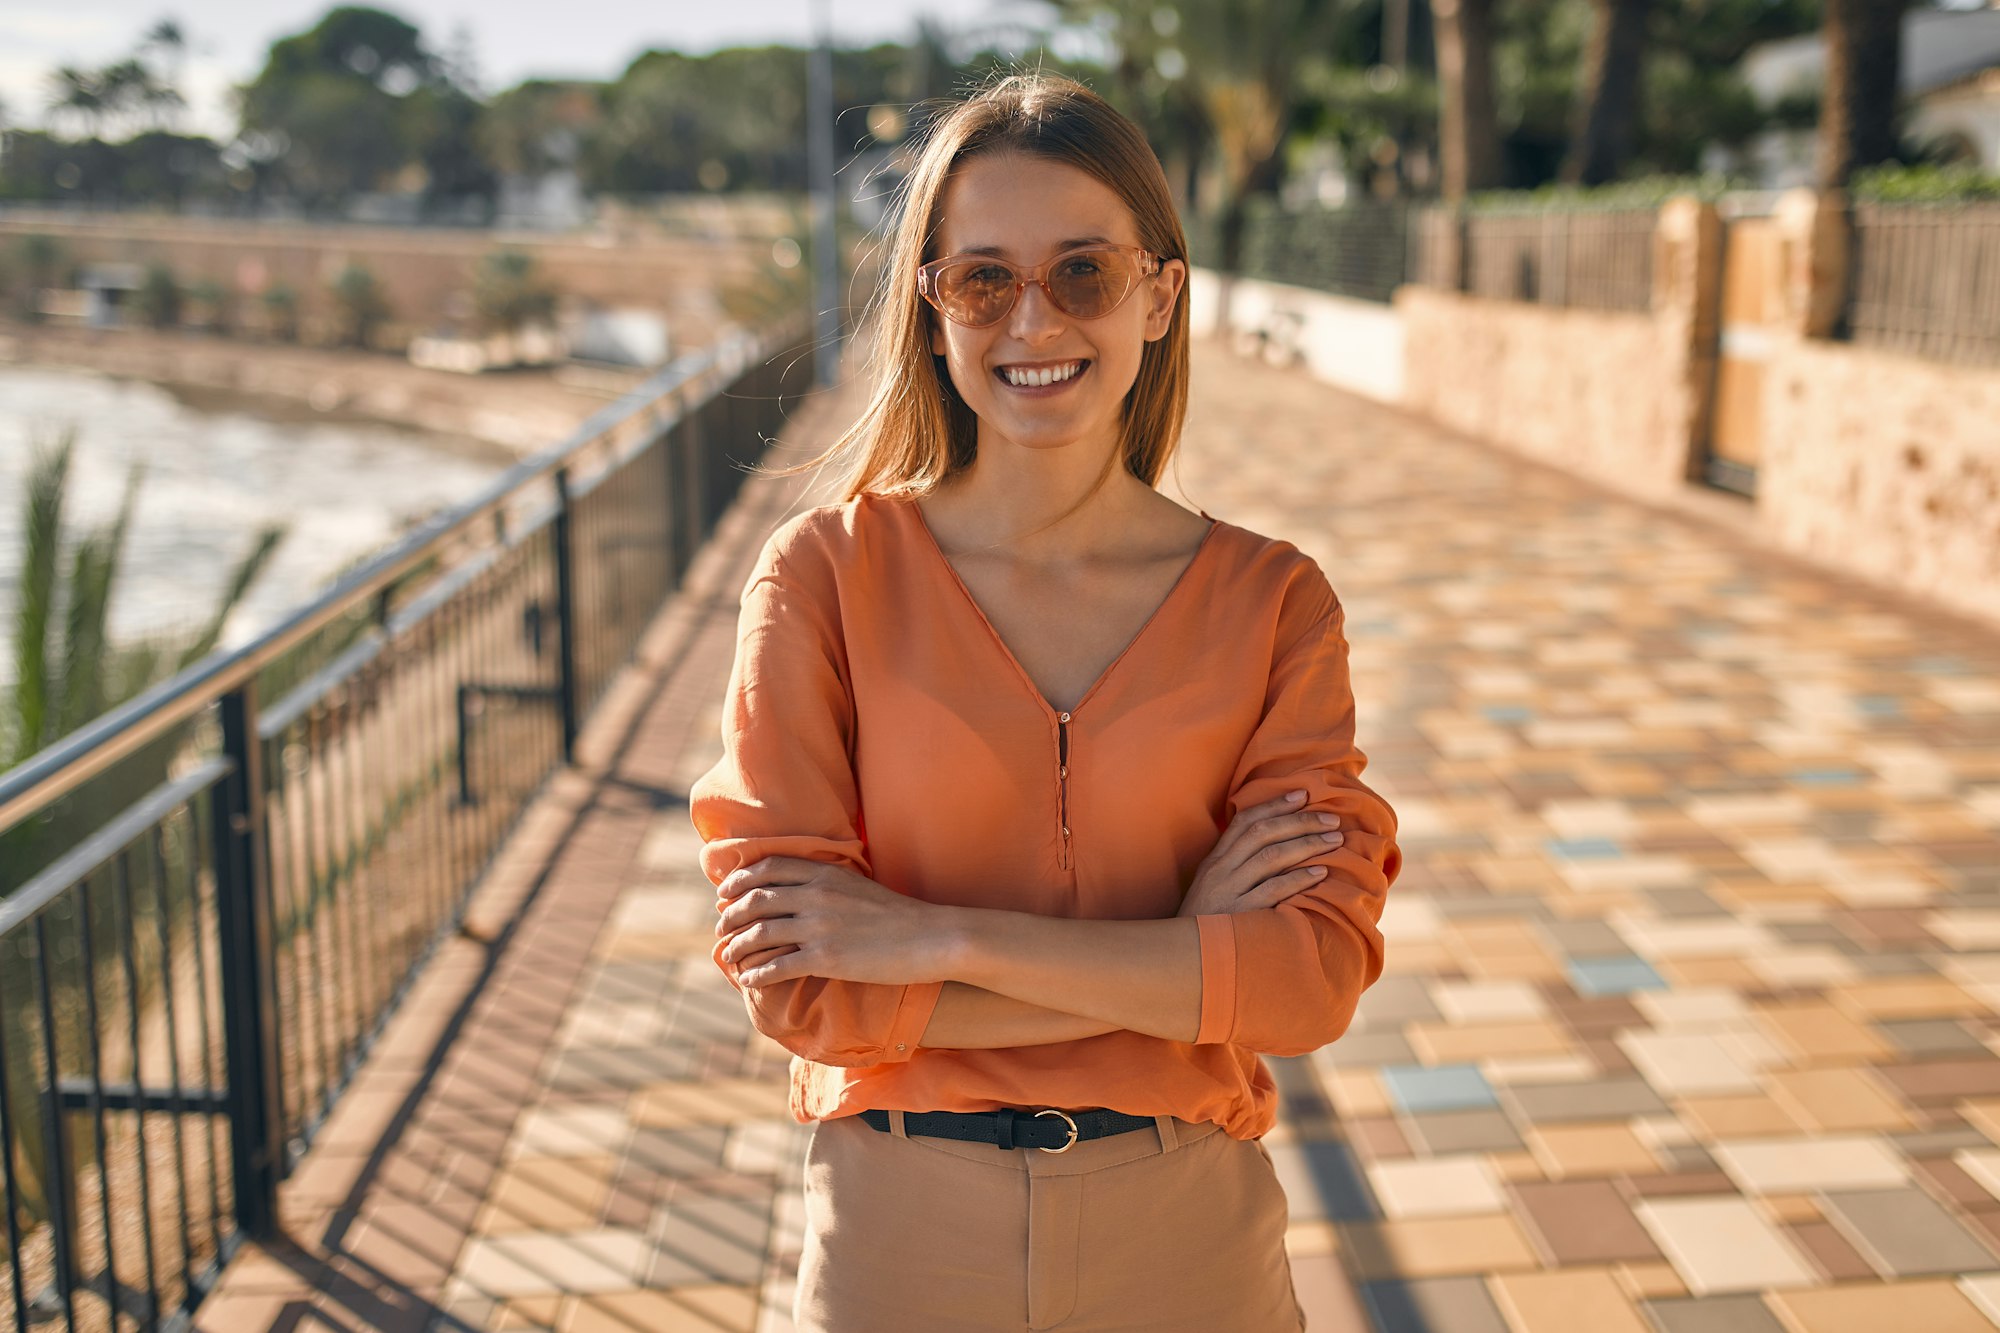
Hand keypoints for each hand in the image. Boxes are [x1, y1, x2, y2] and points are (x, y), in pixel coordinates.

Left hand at [714, 856, 951, 988]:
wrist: (929, 937)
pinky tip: (749, 981)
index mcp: (823, 872)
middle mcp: (815, 894)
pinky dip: (757, 974)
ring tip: (729, 957)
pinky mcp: (827, 958)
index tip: (725, 894)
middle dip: (730, 916)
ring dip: (736, 948)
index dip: (738, 881)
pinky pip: (778, 966)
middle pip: (755, 900)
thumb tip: (797, 890)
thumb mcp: (856, 884)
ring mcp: (819, 926)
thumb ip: (826, 881)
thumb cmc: (896, 915)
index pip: (766, 868)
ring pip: (759, 934)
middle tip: (721, 930)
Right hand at [1177, 790, 1341, 918]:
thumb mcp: (1212, 887)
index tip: (1303, 794)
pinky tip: (1321, 872)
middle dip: (1300, 821)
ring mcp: (1229, 891)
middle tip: (1331, 819)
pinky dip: (1299, 878)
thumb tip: (1273, 846)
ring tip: (1334, 840)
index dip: (1274, 804)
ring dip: (1306, 844)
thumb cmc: (1206, 922)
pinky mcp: (1240, 914)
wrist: (1184, 957)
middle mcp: (1220, 870)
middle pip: (1263, 833)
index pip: (1245, 821)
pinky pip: (1274, 890)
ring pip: (1271, 857)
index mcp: (1215, 860)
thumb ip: (1236, 866)